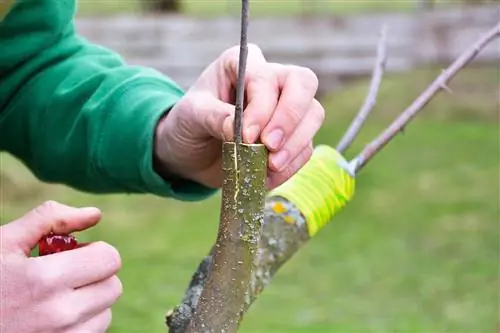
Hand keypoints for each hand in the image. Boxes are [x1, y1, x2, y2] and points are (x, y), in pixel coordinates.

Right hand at [0, 201, 121, 332]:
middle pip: (113, 286)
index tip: (76, 253)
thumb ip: (50, 219)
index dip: (95, 250)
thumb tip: (94, 214)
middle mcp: (59, 314)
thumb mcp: (3, 242)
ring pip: (105, 312)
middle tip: (66, 273)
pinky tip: (53, 317)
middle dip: (95, 274)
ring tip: (55, 297)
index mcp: (45, 279)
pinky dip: (82, 324)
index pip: (110, 258)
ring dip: (90, 301)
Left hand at [155, 44, 324, 188]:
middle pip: (303, 84)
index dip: (262, 108)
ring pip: (313, 115)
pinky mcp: (291, 135)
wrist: (190, 152)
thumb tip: (240, 130)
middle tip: (270, 148)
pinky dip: (291, 165)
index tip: (246, 137)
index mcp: (242, 64)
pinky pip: (305, 147)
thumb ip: (214, 117)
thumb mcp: (190, 116)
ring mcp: (285, 107)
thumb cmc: (187, 124)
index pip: (266, 77)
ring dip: (295, 145)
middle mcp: (270, 79)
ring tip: (270, 167)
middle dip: (290, 119)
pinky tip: (268, 177)